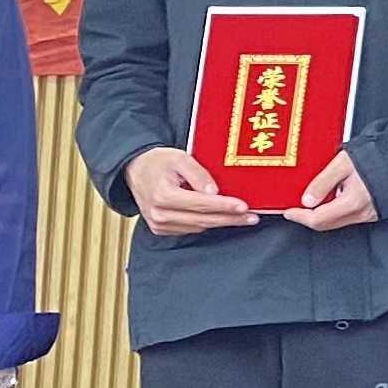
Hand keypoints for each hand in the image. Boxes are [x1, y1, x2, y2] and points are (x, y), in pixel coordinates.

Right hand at [126, 148, 254, 237]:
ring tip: (241, 217)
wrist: (135, 170)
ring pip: (198, 227)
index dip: (224, 206)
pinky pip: (190, 229)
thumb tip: (215, 192)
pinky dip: (206, 223)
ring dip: (221, 222)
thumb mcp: (180, 158)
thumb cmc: (158, 162)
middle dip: (229, 219)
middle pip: (202, 220)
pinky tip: (220, 217)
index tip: (244, 207)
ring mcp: (159, 224)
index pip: (200, 204)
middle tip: (252, 217)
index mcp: (163, 195)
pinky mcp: (161, 229)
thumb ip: (198, 174)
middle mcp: (159, 213)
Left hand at [284, 153, 379, 231]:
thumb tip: (306, 200)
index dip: (300, 217)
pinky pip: (347, 218)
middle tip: (296, 208)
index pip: (318, 219)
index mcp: (351, 202)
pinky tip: (331, 200)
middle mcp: (360, 213)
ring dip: (321, 214)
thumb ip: (323, 182)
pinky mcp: (372, 213)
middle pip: (326, 225)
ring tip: (313, 200)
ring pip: (336, 222)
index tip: (289, 212)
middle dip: (308, 218)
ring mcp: (367, 215)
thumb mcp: (342, 164)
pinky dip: (334, 212)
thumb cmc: (374, 158)